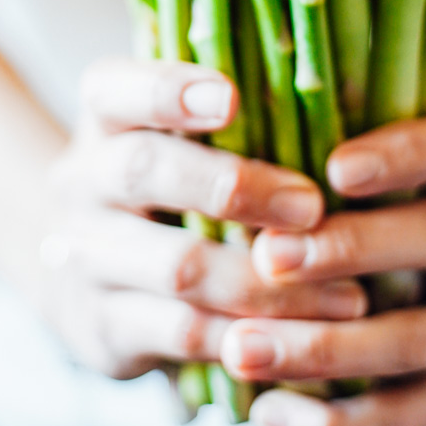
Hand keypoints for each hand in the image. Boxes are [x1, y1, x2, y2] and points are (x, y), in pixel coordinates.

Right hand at [36, 57, 366, 378]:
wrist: (81, 271)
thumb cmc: (168, 181)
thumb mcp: (176, 135)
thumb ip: (234, 116)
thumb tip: (336, 95)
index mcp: (104, 115)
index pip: (118, 88)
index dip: (169, 92)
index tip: (231, 97)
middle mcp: (82, 180)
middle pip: (144, 170)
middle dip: (234, 187)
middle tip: (311, 205)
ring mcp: (84, 257)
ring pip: (177, 267)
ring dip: (267, 282)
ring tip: (344, 294)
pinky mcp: (103, 327)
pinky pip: (183, 332)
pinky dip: (249, 335)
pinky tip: (304, 337)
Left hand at [220, 116, 425, 425]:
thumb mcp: (425, 180)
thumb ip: (361, 165)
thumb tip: (262, 132)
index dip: (406, 153)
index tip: (334, 167)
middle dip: (351, 247)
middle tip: (268, 256)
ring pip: (416, 339)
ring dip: (324, 347)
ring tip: (244, 348)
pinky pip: (407, 414)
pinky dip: (336, 420)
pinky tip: (271, 412)